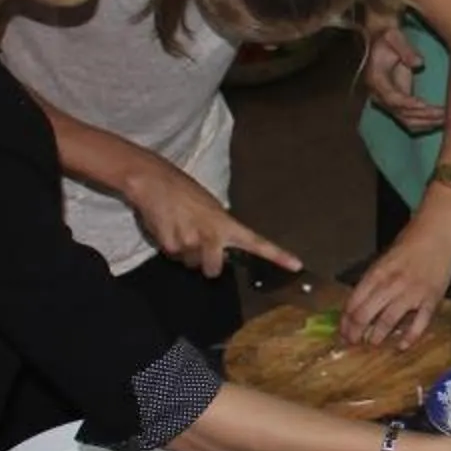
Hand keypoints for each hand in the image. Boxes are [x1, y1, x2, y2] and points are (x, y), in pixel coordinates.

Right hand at [120, 158, 299, 282]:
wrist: (154, 180)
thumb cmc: (183, 191)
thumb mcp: (210, 208)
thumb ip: (219, 230)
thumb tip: (218, 251)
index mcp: (226, 223)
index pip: (257, 242)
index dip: (278, 256)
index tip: (297, 266)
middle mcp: (212, 235)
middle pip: (213, 270)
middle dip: (205, 263)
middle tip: (196, 242)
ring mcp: (191, 241)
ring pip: (189, 263)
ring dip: (185, 252)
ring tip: (179, 227)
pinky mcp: (170, 244)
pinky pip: (172, 256)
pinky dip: (169, 245)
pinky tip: (167, 227)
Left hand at [345, 216, 450, 346]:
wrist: (440, 232)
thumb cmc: (411, 242)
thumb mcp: (385, 258)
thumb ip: (374, 280)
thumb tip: (360, 303)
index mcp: (378, 272)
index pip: (354, 301)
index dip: (345, 320)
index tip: (342, 331)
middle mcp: (392, 284)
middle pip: (365, 314)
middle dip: (355, 332)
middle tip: (352, 342)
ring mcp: (412, 293)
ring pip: (388, 321)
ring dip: (377, 336)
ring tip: (372, 343)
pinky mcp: (431, 300)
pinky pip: (419, 324)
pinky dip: (410, 337)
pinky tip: (402, 346)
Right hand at [364, 22, 444, 133]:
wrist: (380, 42)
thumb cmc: (387, 37)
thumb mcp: (394, 36)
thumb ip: (405, 48)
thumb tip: (419, 63)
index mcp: (376, 79)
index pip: (391, 97)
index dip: (406, 103)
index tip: (423, 105)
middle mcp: (380, 95)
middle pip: (401, 114)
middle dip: (423, 116)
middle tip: (443, 114)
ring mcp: (390, 102)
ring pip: (407, 121)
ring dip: (427, 123)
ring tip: (447, 119)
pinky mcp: (400, 103)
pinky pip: (412, 119)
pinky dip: (426, 123)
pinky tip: (442, 120)